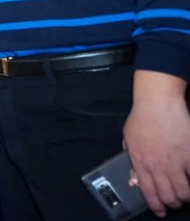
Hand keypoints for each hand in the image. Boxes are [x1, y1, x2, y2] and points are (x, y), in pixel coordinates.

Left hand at [123, 70, 189, 216]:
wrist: (158, 104)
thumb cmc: (142, 118)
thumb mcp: (129, 139)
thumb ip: (132, 160)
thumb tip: (134, 178)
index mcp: (140, 162)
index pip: (147, 191)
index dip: (155, 205)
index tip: (160, 212)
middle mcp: (157, 166)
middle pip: (167, 196)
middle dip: (172, 204)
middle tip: (176, 204)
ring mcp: (175, 162)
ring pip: (184, 192)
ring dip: (186, 197)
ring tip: (186, 196)